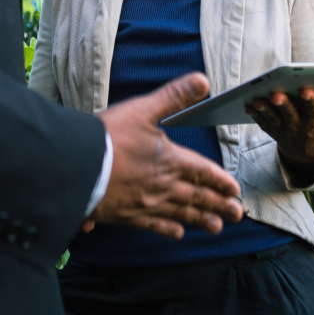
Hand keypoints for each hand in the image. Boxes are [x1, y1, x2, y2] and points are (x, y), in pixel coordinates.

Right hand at [93, 73, 243, 239]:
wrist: (77, 165)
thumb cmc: (108, 136)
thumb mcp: (143, 109)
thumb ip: (174, 96)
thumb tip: (202, 81)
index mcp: (170, 160)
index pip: (202, 171)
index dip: (219, 180)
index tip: (234, 190)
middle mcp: (163, 185)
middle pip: (196, 196)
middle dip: (218, 205)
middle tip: (236, 214)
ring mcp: (146, 202)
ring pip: (180, 213)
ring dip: (200, 219)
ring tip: (216, 227)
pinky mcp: (128, 214)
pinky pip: (153, 224)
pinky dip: (167, 229)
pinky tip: (176, 233)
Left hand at [246, 87, 313, 183]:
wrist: (306, 151)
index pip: (313, 109)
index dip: (310, 100)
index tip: (305, 89)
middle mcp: (298, 126)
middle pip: (289, 113)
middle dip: (283, 103)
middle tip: (276, 93)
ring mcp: (283, 128)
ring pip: (272, 117)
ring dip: (264, 108)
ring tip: (257, 99)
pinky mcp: (270, 128)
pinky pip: (261, 121)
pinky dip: (254, 114)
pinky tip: (248, 104)